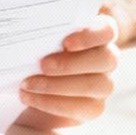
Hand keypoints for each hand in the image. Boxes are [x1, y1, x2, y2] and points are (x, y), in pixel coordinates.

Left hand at [15, 14, 119, 130]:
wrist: (31, 84)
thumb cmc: (38, 53)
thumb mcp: (41, 39)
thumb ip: (46, 31)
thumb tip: (33, 26)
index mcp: (98, 34)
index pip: (107, 30)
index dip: (90, 36)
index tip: (66, 43)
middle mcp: (107, 58)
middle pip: (106, 59)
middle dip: (71, 63)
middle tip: (42, 65)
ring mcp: (104, 84)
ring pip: (94, 85)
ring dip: (57, 85)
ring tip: (28, 84)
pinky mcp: (94, 107)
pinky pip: (80, 108)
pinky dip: (51, 103)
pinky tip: (30, 97)